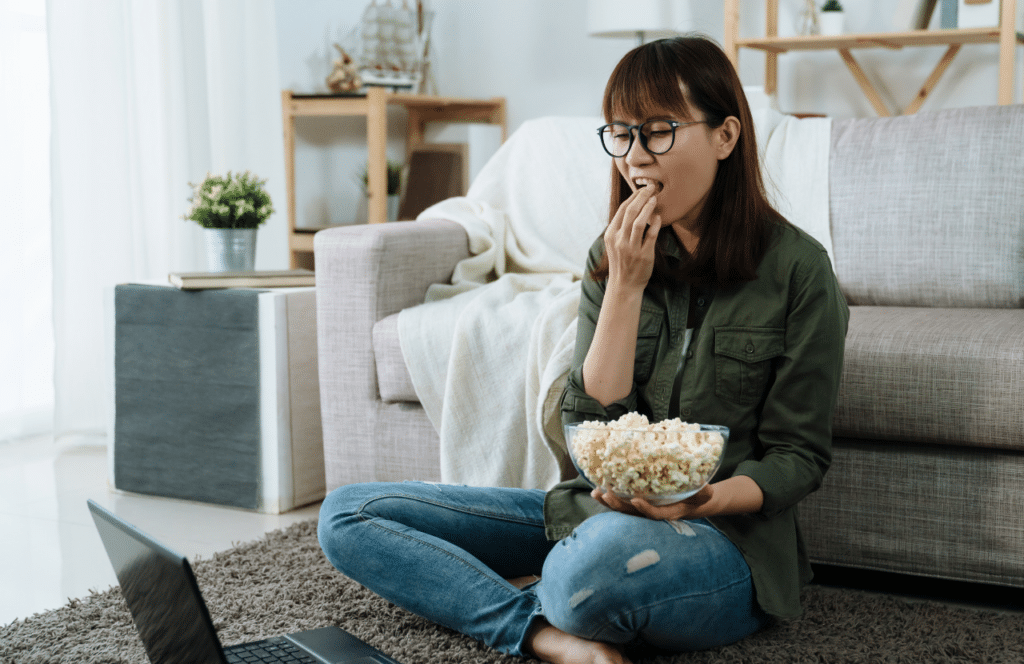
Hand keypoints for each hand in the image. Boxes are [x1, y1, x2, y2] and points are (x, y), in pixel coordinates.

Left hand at [591, 484, 714, 520]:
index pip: (654, 515)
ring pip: (623, 510)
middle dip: (618, 506)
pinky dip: (609, 498)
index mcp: (668, 513)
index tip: (635, 500)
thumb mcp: (704, 495)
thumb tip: (706, 487)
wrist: (692, 501)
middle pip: (633, 515)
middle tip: (606, 495)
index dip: (645, 509)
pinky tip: (597, 489)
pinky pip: (621, 503)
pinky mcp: (637, 505)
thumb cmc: (698, 497)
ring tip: (596, 492)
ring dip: (609, 503)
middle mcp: (653, 513)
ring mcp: (644, 510)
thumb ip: (704, 493)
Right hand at [603, 185, 661, 289]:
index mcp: (611, 235)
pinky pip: (651, 236)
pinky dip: (656, 224)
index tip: (642, 189)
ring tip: (655, 198)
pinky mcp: (643, 255)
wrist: (624, 286)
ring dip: (648, 207)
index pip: (622, 210)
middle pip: (630, 212)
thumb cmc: (622, 263)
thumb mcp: (615, 244)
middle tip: (651, 188)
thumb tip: (633, 208)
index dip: (633, 197)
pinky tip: (659, 217)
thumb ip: (621, 228)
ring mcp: (631, 248)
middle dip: (642, 197)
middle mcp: (619, 240)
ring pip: (640, 222)